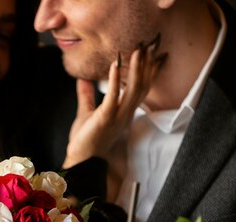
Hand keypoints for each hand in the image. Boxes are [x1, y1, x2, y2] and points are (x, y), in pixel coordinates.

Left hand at [62, 37, 166, 168]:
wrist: (81, 161)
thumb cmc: (85, 141)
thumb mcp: (86, 113)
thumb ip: (86, 95)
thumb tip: (83, 79)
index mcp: (123, 113)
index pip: (141, 90)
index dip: (148, 73)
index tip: (153, 56)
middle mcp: (124, 114)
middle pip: (141, 87)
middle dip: (146, 66)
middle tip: (149, 46)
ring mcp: (117, 116)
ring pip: (133, 90)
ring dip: (135, 69)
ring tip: (137, 51)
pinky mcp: (105, 118)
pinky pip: (113, 97)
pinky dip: (114, 80)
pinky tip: (115, 65)